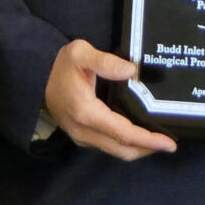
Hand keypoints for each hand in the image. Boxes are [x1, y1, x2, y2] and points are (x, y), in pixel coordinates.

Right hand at [42, 38, 176, 160]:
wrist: (34, 76)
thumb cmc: (59, 64)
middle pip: (122, 149)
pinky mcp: (80, 136)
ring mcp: (81, 136)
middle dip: (147, 149)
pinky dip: (125, 144)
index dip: (148, 140)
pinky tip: (136, 135)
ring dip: (137, 149)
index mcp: (87, 113)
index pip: (124, 133)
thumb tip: (132, 71)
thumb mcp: (80, 53)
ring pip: (115, 151)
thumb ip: (105, 61)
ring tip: (156, 140)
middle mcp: (84, 131)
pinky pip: (108, 146)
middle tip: (169, 142)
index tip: (170, 143)